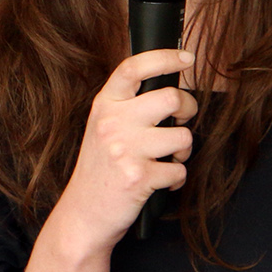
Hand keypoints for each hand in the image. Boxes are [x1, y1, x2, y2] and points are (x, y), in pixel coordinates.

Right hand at [48, 49, 197, 253]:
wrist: (83, 214)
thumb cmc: (101, 170)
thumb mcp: (104, 127)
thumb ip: (129, 106)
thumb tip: (171, 87)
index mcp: (104, 105)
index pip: (134, 68)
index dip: (166, 57)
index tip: (187, 57)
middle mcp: (112, 122)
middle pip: (171, 98)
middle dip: (188, 109)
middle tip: (182, 121)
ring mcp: (124, 149)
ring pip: (183, 136)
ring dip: (183, 151)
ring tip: (166, 159)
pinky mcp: (137, 177)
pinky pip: (179, 170)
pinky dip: (175, 179)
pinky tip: (159, 182)